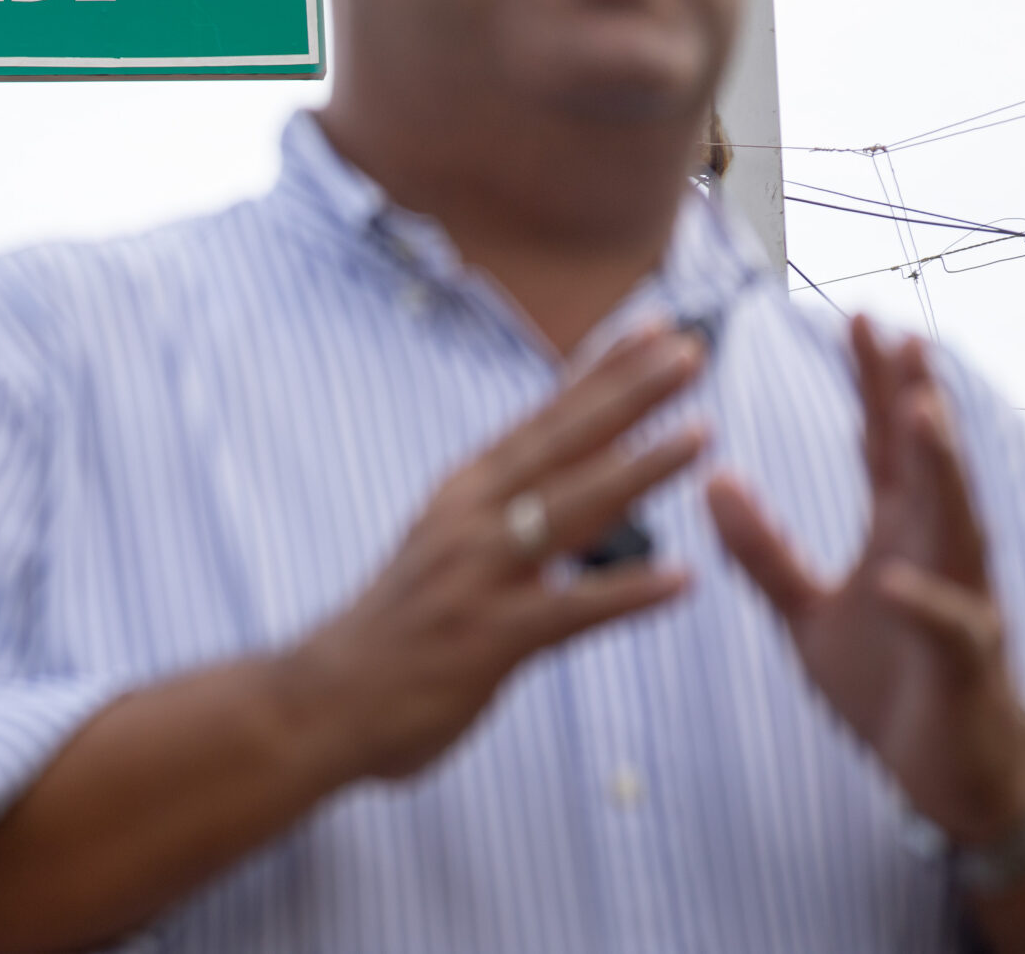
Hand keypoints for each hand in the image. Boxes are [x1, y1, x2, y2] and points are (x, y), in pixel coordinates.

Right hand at [292, 325, 707, 781]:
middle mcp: (471, 518)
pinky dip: (624, 593)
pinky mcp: (488, 636)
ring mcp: (478, 574)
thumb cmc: (397, 627)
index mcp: (465, 493)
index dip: (599, 371)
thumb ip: (514, 517)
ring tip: (700, 435)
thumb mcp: (450, 549)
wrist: (323, 697)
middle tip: (690, 350)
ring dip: (639, 469)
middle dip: (629, 393)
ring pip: (571, 509)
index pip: (544, 419)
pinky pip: (569, 611)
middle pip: (562, 443)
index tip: (651, 327)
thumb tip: (588, 493)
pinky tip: (680, 580)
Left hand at [708, 316, 1024, 846]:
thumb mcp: (808, 611)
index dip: (873, 385)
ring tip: (918, 414)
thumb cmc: (888, 681)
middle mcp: (937, 557)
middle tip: (898, 334)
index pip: (885, 447)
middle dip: (913, 398)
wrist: (946, 776)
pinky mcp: (964, 664)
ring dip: (939, 471)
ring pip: (956, 527)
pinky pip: (946, 626)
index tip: (856, 321)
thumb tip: (715, 480)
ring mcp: (959, 603)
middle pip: (927, 465)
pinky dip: (921, 602)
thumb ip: (764, 549)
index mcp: (900, 537)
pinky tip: (893, 579)